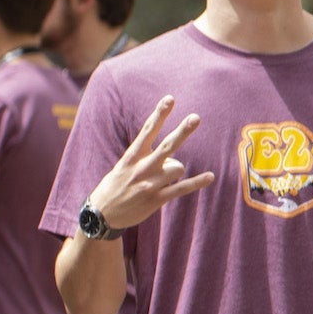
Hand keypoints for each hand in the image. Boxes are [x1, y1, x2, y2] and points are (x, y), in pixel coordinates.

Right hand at [84, 96, 214, 232]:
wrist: (101, 214)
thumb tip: (173, 159)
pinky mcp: (156, 199)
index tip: (170, 99)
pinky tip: (210, 176)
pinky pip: (182, 188)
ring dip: (176, 170)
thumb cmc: (116, 185)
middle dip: (182, 131)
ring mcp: (150, 184)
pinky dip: (197, 182)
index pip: (148, 130)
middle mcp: (141, 168)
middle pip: (167, 146)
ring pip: (178, 167)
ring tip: (163, 178)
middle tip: (196, 118)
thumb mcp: (124, 165)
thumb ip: (146, 157)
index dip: (159, 114)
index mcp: (132, 156)